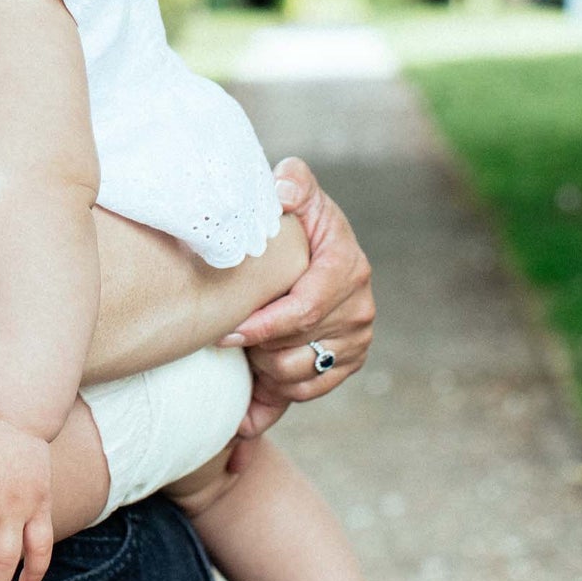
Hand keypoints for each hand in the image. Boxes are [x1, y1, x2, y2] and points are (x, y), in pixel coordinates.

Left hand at [221, 157, 375, 469]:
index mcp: (347, 268)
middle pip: (297, 349)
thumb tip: (282, 191)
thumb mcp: (297, 188)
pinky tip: (246, 399)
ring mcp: (355, 341)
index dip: (263, 326)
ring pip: (299, 377)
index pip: (304, 310)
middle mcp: (358, 309)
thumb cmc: (297, 215)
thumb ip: (293, 181)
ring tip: (238, 351)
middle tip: (223, 337)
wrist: (313, 241)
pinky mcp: (346, 364)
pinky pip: (306, 394)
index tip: (227, 332)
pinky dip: (274, 398)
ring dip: (263, 370)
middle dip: (257, 348)